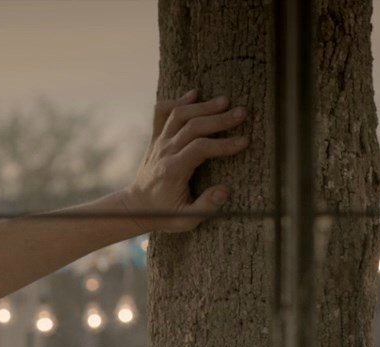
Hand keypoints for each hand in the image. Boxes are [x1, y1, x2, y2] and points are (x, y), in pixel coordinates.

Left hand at [118, 89, 250, 233]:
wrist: (136, 205)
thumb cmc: (164, 213)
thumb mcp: (185, 220)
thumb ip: (205, 207)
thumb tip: (225, 190)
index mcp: (172, 170)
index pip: (199, 149)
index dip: (223, 144)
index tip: (244, 141)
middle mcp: (164, 151)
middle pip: (192, 127)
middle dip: (218, 118)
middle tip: (242, 113)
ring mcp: (159, 142)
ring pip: (179, 115)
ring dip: (202, 106)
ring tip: (225, 101)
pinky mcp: (157, 137)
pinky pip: (162, 113)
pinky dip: (178, 101)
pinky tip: (195, 94)